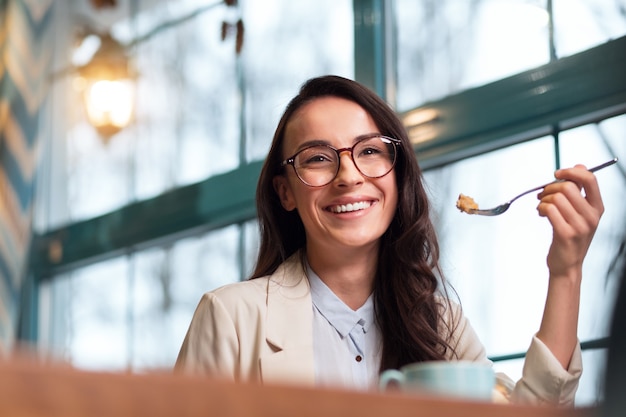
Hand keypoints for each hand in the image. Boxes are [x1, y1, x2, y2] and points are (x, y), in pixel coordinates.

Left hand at [537, 164, 604, 279]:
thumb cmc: (571, 236)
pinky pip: (549, 210)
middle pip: (568, 187)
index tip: (557, 174)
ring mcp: (580, 226)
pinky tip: (541, 214)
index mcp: (598, 208)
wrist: (567, 265)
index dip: (571, 171)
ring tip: (542, 206)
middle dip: (550, 187)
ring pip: (557, 198)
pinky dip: (541, 208)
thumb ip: (580, 191)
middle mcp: (592, 216)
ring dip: (543, 199)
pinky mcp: (566, 234)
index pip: (590, 179)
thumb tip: (580, 166)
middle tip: (543, 194)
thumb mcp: (580, 213)